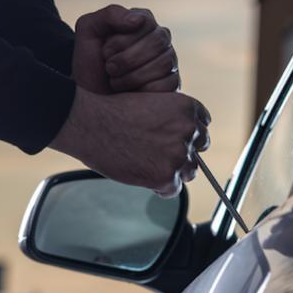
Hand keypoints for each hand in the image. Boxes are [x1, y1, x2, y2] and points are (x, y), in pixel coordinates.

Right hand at [50, 86, 209, 196]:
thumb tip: (182, 141)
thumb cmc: (112, 112)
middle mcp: (188, 131)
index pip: (202, 127)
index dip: (188, 136)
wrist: (91, 124)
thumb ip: (172, 119)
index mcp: (187, 109)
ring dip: (173, 172)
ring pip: (189, 172)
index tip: (176, 141)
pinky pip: (174, 190)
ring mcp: (179, 155)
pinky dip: (161, 188)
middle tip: (159, 157)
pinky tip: (145, 178)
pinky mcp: (166, 176)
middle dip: (182, 155)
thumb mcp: (151, 102)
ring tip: (149, 167)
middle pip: (198, 152)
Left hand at [72, 5, 179, 93]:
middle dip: (127, 60)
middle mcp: (160, 39)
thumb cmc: (91, 63)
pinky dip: (143, 90)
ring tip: (116, 81)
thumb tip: (138, 19)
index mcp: (143, 22)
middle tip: (109, 68)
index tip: (104, 52)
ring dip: (132, 77)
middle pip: (157, 42)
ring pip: (164, 63)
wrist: (92, 99)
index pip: (145, 23)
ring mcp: (169, 61)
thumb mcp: (89, 30)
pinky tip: (130, 93)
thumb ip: (111, 15)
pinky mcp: (172, 83)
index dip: (121, 40)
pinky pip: (167, 84)